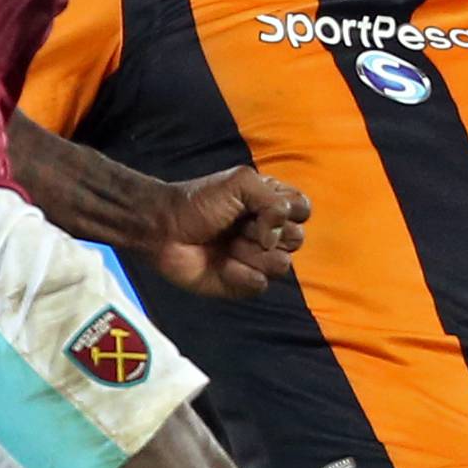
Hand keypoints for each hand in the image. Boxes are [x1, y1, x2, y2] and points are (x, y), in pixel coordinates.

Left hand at [149, 168, 310, 299]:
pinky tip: (221, 264)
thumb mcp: (240, 183)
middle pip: (296, 239)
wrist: (164, 229)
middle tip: (237, 225)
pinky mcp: (244, 283)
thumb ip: (273, 199)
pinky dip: (239, 274)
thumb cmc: (199, 202)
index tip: (259, 205)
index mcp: (272, 205)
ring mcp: (258, 259)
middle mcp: (270, 233)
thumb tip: (278, 234)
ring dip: (250, 253)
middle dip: (265, 231)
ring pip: (281, 264)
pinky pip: (260, 284)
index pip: (303, 210)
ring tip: (227, 244)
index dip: (287, 210)